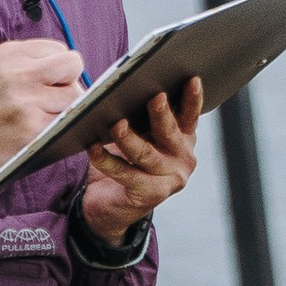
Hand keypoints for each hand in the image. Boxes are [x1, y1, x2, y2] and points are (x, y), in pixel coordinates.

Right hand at [0, 34, 89, 182]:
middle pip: (73, 64)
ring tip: (41, 113)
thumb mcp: (0, 69)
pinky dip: (61, 125)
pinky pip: (68, 119)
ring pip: (75, 94)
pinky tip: (41, 128)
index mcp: (8, 54)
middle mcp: (16, 73)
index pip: (59, 49)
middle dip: (69, 81)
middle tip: (51, 96)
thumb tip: (76, 68)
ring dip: (66, 106)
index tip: (41, 82)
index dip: (56, 68)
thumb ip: (33, 61)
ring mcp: (25, 100)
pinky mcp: (33, 126)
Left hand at [79, 74, 202, 247]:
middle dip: (161, 114)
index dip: (192, 98)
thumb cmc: (127, 160)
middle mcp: (182, 159)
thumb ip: (141, 119)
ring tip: (116, 124)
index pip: (190, 115)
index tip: (191, 79)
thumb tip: (123, 92)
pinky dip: (106, 160)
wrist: (114, 206)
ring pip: (146, 154)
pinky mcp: (150, 195)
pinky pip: (125, 174)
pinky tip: (93, 147)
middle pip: (169, 132)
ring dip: (129, 138)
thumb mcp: (141, 136)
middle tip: (154, 97)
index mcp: (183, 138)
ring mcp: (169, 180)